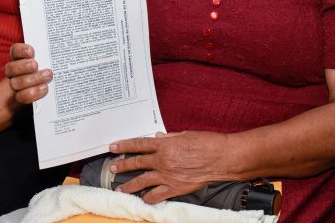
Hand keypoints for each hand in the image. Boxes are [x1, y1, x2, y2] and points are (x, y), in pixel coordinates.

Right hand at [4, 43, 52, 104]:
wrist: (47, 94)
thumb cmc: (52, 72)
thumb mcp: (51, 62)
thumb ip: (50, 56)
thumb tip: (63, 46)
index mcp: (21, 59)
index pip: (15, 51)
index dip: (20, 50)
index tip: (31, 52)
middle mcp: (15, 71)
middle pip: (11, 67)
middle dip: (23, 66)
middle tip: (35, 65)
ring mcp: (16, 84)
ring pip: (16, 82)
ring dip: (32, 79)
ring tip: (47, 76)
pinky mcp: (20, 97)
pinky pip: (22, 96)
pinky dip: (33, 93)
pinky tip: (44, 88)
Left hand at [109, 131, 229, 203]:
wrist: (222, 158)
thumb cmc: (207, 143)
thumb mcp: (185, 135)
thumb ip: (169, 137)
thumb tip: (158, 136)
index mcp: (165, 145)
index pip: (139, 144)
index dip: (124, 145)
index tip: (113, 147)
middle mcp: (163, 161)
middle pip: (136, 163)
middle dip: (121, 166)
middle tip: (112, 168)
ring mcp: (168, 176)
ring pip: (142, 181)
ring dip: (129, 185)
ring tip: (120, 189)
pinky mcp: (175, 188)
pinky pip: (156, 195)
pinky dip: (148, 198)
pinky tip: (143, 199)